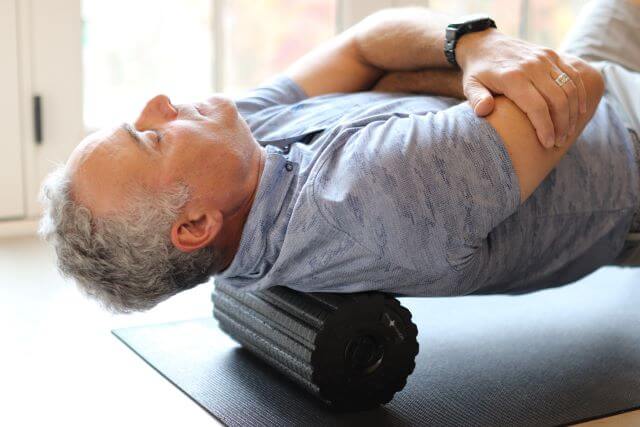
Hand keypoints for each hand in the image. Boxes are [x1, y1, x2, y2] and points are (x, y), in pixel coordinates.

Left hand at [456, 29, 587, 147]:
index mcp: (512, 77)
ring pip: (569, 88)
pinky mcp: (551, 55)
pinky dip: (579, 93)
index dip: (545, 127)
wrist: (484, 43)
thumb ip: (476, 99)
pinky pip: (573, 75)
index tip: (548, 144)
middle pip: (557, 99)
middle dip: (561, 124)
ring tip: (567, 132)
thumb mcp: (470, 85)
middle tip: (559, 142)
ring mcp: (544, 59)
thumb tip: (483, 111)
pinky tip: (579, 111)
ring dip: (572, 112)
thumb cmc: (477, 71)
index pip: (536, 106)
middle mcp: (532, 66)